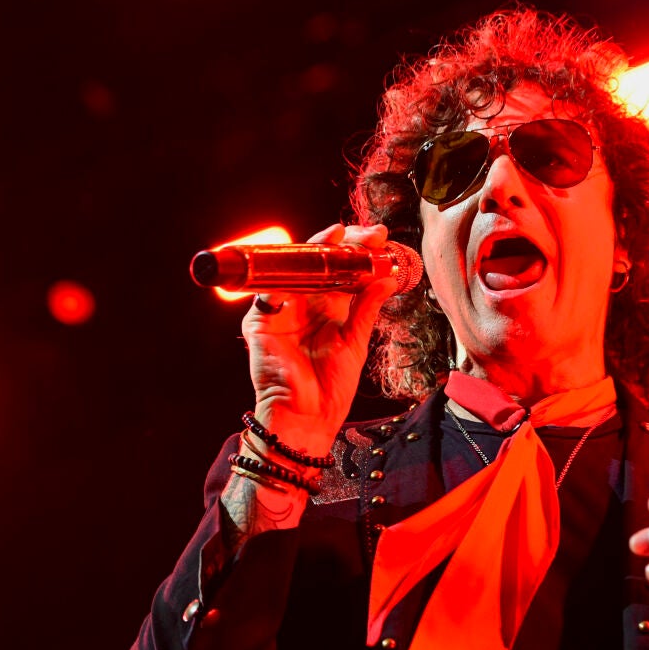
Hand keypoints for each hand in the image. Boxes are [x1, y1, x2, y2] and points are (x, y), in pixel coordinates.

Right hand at [241, 223, 396, 455]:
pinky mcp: (260, 324)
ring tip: (337, 238)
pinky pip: (266, 295)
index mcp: (327, 308)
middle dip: (340, 243)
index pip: (340, 269)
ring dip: (313, 252)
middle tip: (364, 232)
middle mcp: (303, 304)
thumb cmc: (331, 387)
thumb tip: (388, 277)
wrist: (308, 417)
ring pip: (293, 271)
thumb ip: (367, 308)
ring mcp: (281, 311)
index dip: (357, 251)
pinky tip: (302, 267)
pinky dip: (282, 280)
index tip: (379, 237)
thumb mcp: (355, 342)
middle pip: (317, 263)